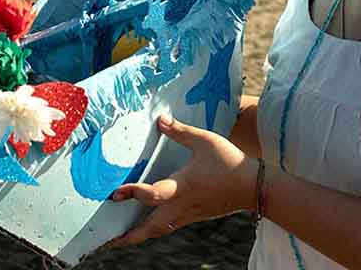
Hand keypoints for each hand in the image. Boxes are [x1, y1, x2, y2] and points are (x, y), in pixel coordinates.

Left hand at [104, 115, 256, 247]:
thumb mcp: (205, 141)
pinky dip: (154, 229)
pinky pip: (169, 227)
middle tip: (106, 241)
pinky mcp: (194, 216)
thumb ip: (180, 131)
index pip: (153, 195)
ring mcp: (188, 214)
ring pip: (159, 230)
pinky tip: (147, 225)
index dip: (133, 193)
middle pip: (151, 228)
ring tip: (120, 239)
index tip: (116, 193)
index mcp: (183, 187)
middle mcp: (182, 206)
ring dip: (139, 236)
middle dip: (128, 237)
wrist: (254, 187)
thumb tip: (160, 120)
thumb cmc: (229, 162)